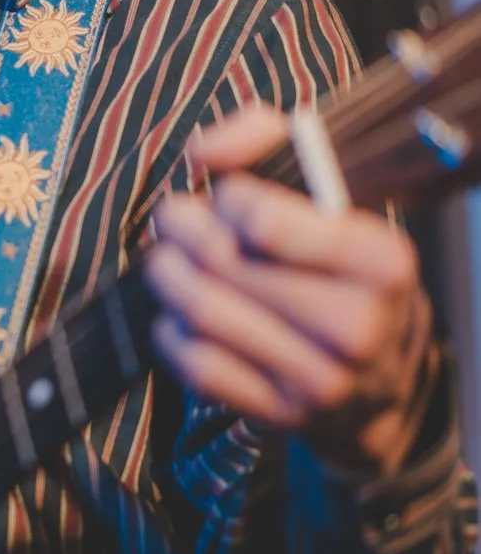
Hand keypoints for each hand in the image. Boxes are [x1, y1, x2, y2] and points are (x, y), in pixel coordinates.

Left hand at [146, 103, 435, 473]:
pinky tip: (177, 312)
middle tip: (175, 219)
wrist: (385, 381)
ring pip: (202, 313)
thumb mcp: (335, 194)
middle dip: (182, 231)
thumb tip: (204, 152)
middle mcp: (355, 325)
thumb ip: (269, 140)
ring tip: (167, 258)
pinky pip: (198, 365)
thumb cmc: (346, 268)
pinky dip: (171, 330)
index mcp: (380, 262)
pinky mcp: (281, 414)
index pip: (263, 221)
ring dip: (167, 276)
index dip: (226, 198)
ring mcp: (319, 378)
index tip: (224, 195)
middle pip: (222, 265)